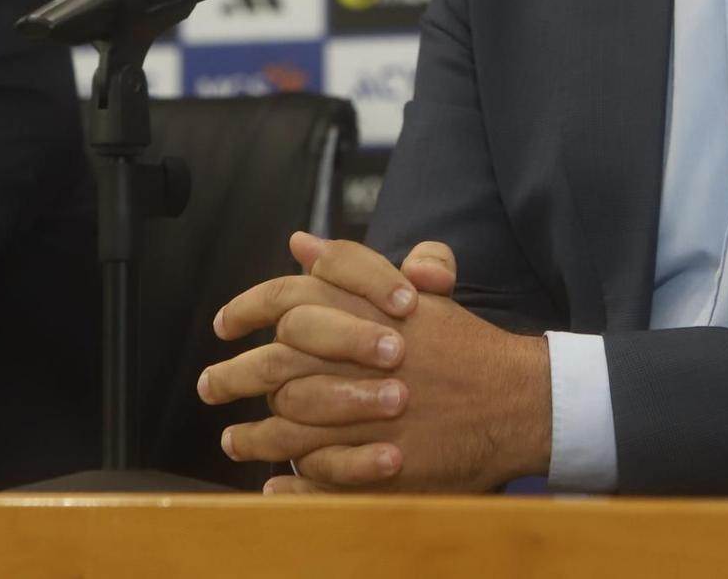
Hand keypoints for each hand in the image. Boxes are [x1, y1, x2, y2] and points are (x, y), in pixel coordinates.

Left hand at [200, 235, 549, 491]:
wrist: (518, 399)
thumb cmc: (467, 346)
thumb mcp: (424, 290)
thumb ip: (359, 267)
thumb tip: (301, 244)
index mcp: (365, 309)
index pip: (289, 297)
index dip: (248, 307)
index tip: (224, 324)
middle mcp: (359, 356)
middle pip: (274, 363)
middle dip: (233, 376)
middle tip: (209, 386)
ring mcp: (367, 412)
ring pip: (287, 424)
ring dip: (253, 435)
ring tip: (233, 440)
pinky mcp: (380, 460)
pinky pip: (318, 472)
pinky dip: (291, 481)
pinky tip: (274, 483)